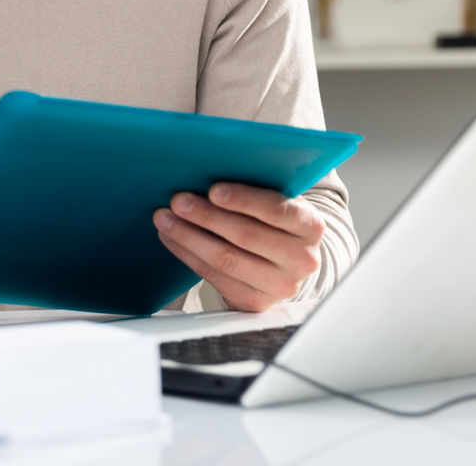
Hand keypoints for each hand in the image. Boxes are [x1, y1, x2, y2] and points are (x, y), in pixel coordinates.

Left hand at [154, 182, 323, 312]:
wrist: (288, 261)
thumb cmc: (276, 220)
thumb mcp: (279, 200)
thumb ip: (257, 188)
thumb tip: (208, 173)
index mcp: (310, 226)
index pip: (277, 210)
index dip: (244, 200)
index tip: (214, 190)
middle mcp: (301, 259)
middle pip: (246, 236)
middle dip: (207, 216)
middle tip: (178, 201)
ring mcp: (280, 285)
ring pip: (226, 259)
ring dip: (189, 236)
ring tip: (165, 219)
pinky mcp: (256, 302)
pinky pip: (215, 277)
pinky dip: (188, 255)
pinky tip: (172, 238)